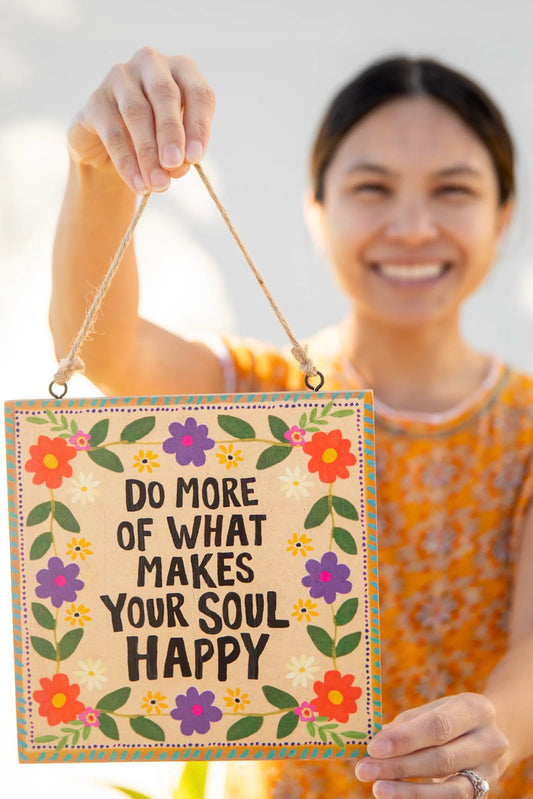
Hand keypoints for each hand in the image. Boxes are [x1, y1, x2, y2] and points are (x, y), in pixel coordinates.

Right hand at [68, 46, 214, 193]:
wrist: (112, 148)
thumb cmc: (156, 139)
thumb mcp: (177, 143)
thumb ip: (183, 151)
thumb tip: (178, 166)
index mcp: (182, 70)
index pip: (198, 94)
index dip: (198, 126)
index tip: (195, 158)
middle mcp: (151, 63)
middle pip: (165, 94)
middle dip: (171, 134)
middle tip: (174, 166)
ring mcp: (120, 76)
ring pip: (136, 111)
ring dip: (148, 152)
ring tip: (157, 184)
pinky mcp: (95, 99)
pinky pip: (112, 131)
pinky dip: (126, 161)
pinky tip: (137, 183)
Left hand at [354, 693, 508, 796]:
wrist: (499, 732)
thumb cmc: (452, 717)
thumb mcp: (435, 709)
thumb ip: (407, 725)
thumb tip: (375, 742)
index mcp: (475, 709)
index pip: (437, 726)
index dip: (405, 739)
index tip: (373, 748)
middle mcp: (490, 741)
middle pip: (442, 760)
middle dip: (399, 767)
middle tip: (364, 770)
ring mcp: (492, 772)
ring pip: (451, 790)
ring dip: (410, 792)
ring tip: (378, 789)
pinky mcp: (487, 793)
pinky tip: (399, 797)